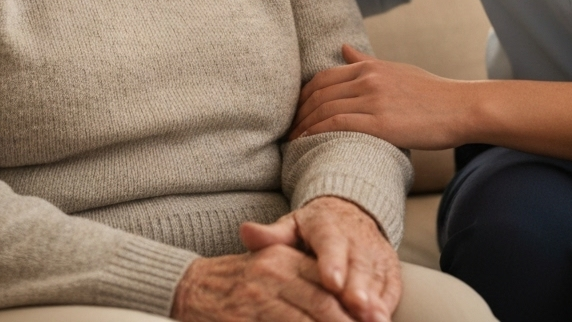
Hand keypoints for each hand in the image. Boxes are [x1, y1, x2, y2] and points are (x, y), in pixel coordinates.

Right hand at [171, 244, 353, 321]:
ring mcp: (257, 297)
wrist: (193, 287)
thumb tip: (345, 300)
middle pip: (323, 304)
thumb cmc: (241, 280)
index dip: (356, 305)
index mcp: (285, 257)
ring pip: (305, 321)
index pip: (329, 282)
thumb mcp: (272, 266)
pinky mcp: (243, 317)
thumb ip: (304, 279)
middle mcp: (274, 272)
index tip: (378, 318)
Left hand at [240, 196, 400, 321]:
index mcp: (327, 226)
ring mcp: (374, 254)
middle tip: (355, 306)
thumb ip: (272, 236)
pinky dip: (385, 305)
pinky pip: (390, 289)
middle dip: (358, 288)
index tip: (331, 280)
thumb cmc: (312, 231)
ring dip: (375, 302)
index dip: (332, 262)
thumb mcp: (291, 227)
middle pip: (358, 265)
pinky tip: (380, 320)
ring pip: (376, 278)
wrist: (349, 216)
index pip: (330, 243)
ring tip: (371, 320)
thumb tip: (245, 231)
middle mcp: (356, 238)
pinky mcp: (388, 269)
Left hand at [290, 45, 468, 149]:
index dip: (303, 96)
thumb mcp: (396, 70)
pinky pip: (338, 125)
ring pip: (324, 110)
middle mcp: (368, 79)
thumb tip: (344, 48)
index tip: (295, 113)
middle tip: (287, 131)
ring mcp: (374, 100)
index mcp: (370, 67)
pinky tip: (307, 144)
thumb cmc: (431, 93)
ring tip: (292, 142)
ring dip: (303, 126)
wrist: (460, 107)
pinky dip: (316, 133)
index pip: (323, 78)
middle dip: (298, 113)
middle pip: (319, 94)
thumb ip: (367, 62)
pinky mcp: (381, 123)